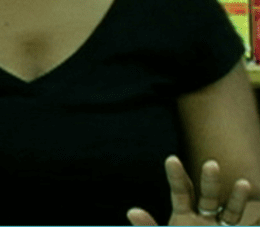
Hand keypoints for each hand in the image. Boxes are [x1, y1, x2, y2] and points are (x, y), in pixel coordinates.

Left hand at [127, 155, 251, 225]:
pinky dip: (257, 221)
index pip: (180, 192)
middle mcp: (204, 218)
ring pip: (231, 211)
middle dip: (210, 181)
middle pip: (208, 197)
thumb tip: (131, 211)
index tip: (171, 159)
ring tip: (243, 183)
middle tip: (210, 164)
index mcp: (183, 216)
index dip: (176, 176)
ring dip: (237, 198)